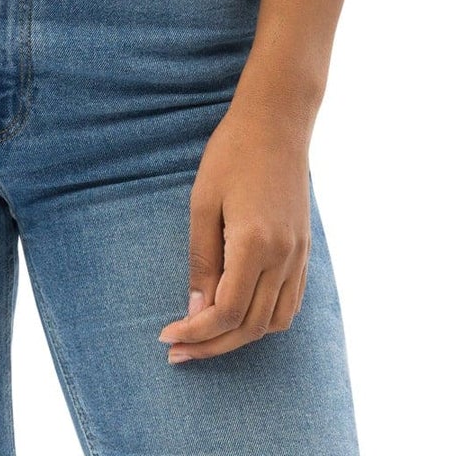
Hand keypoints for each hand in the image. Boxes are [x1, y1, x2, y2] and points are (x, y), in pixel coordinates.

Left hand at [157, 105, 311, 363]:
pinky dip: (265, 320)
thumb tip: (196, 311)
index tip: (167, 337)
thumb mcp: (203, 203)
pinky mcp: (305, 250)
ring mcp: (299, 255)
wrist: (277, 121)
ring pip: (275, 322)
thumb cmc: (232, 153)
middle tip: (178, 352)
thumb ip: (202, 261)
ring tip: (206, 338)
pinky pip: (290, 303)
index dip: (195, 332)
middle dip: (212, 345)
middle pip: (249, 326)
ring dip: (240, 337)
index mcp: (255, 244)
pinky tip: (239, 316)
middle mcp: (283, 257)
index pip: (225, 312)